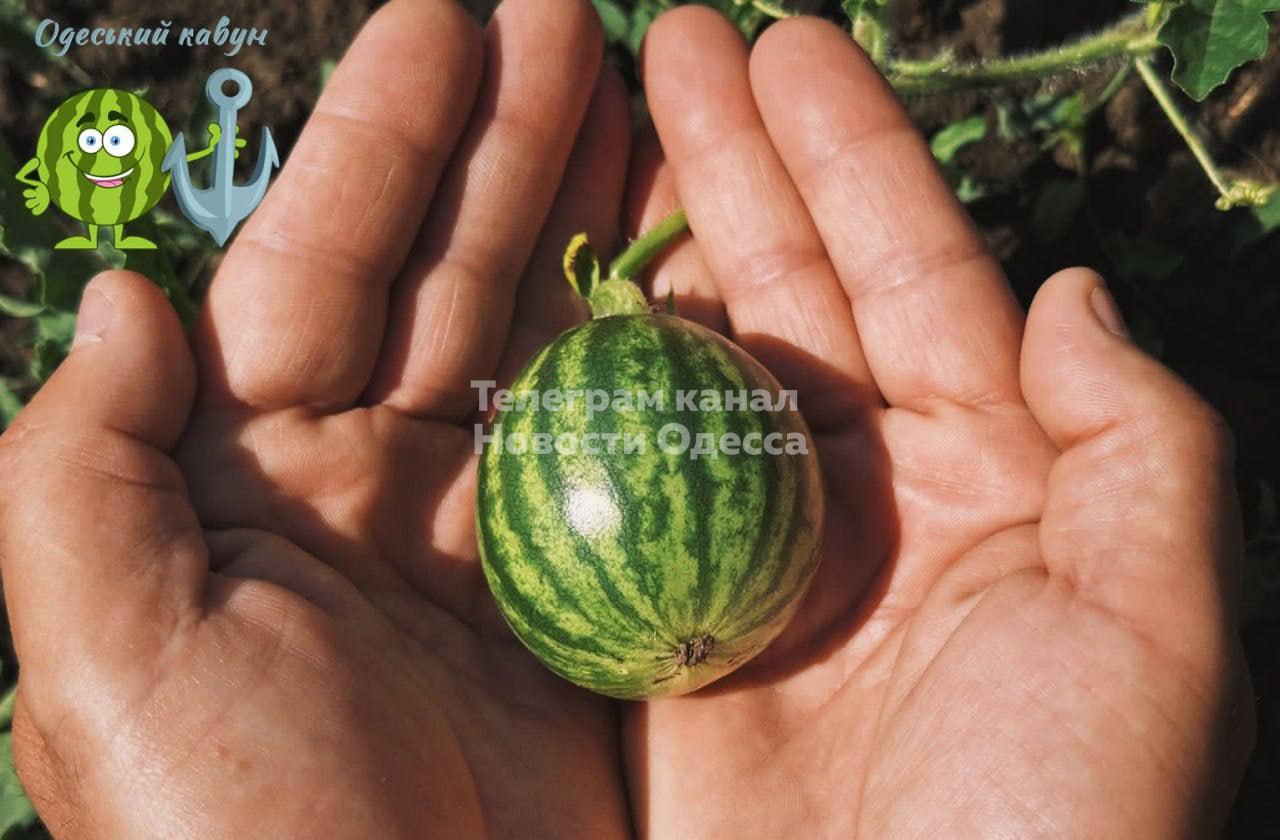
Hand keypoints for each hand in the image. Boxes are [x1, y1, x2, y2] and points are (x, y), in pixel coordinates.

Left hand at [0, 1, 631, 836]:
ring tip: (646, 104)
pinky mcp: (591, 597)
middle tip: (570, 21)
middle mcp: (377, 486)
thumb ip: (79, 470)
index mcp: (255, 474)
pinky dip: (671, 352)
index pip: (322, 265)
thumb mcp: (101, 660)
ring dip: (595, 218)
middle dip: (507, 141)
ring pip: (550, 339)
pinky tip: (709, 268)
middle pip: (450, 273)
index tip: (443, 20)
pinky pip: (634, 445)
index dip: (382, 139)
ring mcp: (495, 535)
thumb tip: (128, 300)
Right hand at [622, 9, 1253, 837]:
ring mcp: (758, 553)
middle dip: (738, 163)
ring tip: (608, 125)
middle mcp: (870, 497)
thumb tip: (1069, 288)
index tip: (783, 47)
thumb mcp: (1157, 628)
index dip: (850, 156)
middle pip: (794, 293)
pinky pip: (621, 475)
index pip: (914, 276)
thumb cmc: (1054, 824)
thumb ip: (1137, 445)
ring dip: (659, 244)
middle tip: (674, 43)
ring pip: (699, 365)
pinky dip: (587, 384)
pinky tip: (550, 295)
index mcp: (992, 478)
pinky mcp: (666, 622)